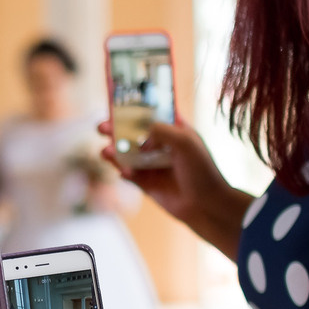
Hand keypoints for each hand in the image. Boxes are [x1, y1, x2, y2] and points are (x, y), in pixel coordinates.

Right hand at [101, 120, 235, 235]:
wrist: (207, 205)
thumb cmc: (202, 170)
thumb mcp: (185, 142)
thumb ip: (161, 131)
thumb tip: (138, 135)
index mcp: (174, 131)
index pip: (151, 114)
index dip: (134, 109)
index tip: (116, 103)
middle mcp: (161, 146)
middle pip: (133, 134)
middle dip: (115, 130)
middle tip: (101, 127)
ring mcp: (153, 165)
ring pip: (127, 155)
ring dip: (115, 152)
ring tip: (106, 152)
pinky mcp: (147, 184)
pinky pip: (130, 176)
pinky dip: (124, 172)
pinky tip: (123, 172)